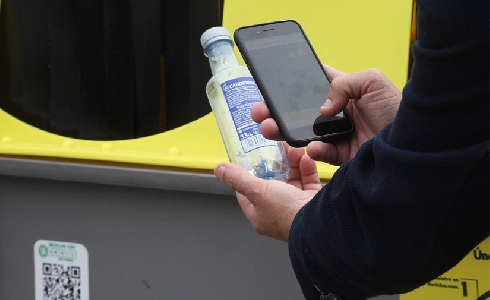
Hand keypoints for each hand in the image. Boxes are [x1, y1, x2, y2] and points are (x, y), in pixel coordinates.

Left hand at [214, 143, 321, 241]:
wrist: (320, 223)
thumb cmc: (286, 212)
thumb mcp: (256, 191)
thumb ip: (238, 178)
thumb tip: (219, 169)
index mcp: (260, 215)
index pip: (248, 194)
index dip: (247, 176)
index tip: (250, 160)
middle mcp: (278, 213)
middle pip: (273, 184)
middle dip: (275, 164)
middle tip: (276, 149)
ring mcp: (296, 208)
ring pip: (292, 180)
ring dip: (292, 163)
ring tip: (293, 148)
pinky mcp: (312, 202)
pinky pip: (308, 183)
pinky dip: (307, 169)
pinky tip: (306, 158)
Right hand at [252, 66, 401, 164]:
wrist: (412, 146)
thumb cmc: (398, 110)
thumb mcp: (372, 82)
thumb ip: (343, 84)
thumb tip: (323, 108)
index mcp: (344, 92)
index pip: (313, 85)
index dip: (292, 86)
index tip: (273, 88)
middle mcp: (338, 113)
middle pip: (300, 112)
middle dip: (277, 112)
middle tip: (260, 112)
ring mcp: (338, 135)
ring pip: (304, 133)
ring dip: (284, 131)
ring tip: (270, 129)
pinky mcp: (341, 155)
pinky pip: (321, 153)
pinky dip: (314, 150)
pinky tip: (313, 146)